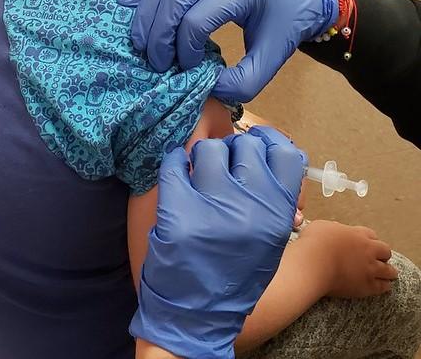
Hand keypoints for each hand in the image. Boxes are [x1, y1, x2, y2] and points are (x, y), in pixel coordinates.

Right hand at [120, 0, 337, 103]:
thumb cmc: (285, 22)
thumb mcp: (273, 58)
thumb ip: (244, 82)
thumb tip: (207, 87)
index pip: (196, 19)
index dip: (184, 49)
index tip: (187, 68)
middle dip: (158, 35)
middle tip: (156, 63)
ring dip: (146, 16)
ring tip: (142, 45)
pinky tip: (132, 13)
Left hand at [130, 127, 306, 358]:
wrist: (196, 318)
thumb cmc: (235, 276)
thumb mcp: (270, 241)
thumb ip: (274, 198)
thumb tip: (266, 154)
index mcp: (277, 215)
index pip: (286, 153)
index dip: (269, 142)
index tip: (257, 144)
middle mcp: (250, 207)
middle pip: (244, 145)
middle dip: (233, 151)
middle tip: (224, 167)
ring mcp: (213, 207)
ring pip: (209, 149)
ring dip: (203, 158)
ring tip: (199, 176)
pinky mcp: (177, 210)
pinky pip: (174, 162)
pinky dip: (174, 163)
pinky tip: (178, 173)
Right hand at [298, 220, 397, 297]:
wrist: (314, 264)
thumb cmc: (314, 243)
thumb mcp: (323, 226)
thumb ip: (334, 228)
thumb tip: (336, 230)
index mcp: (357, 234)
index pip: (372, 235)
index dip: (371, 240)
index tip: (368, 244)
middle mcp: (368, 250)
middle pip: (385, 251)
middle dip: (383, 255)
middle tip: (379, 259)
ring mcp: (369, 269)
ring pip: (389, 270)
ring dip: (389, 271)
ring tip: (389, 274)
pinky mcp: (367, 286)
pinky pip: (383, 287)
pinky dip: (385, 286)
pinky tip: (384, 286)